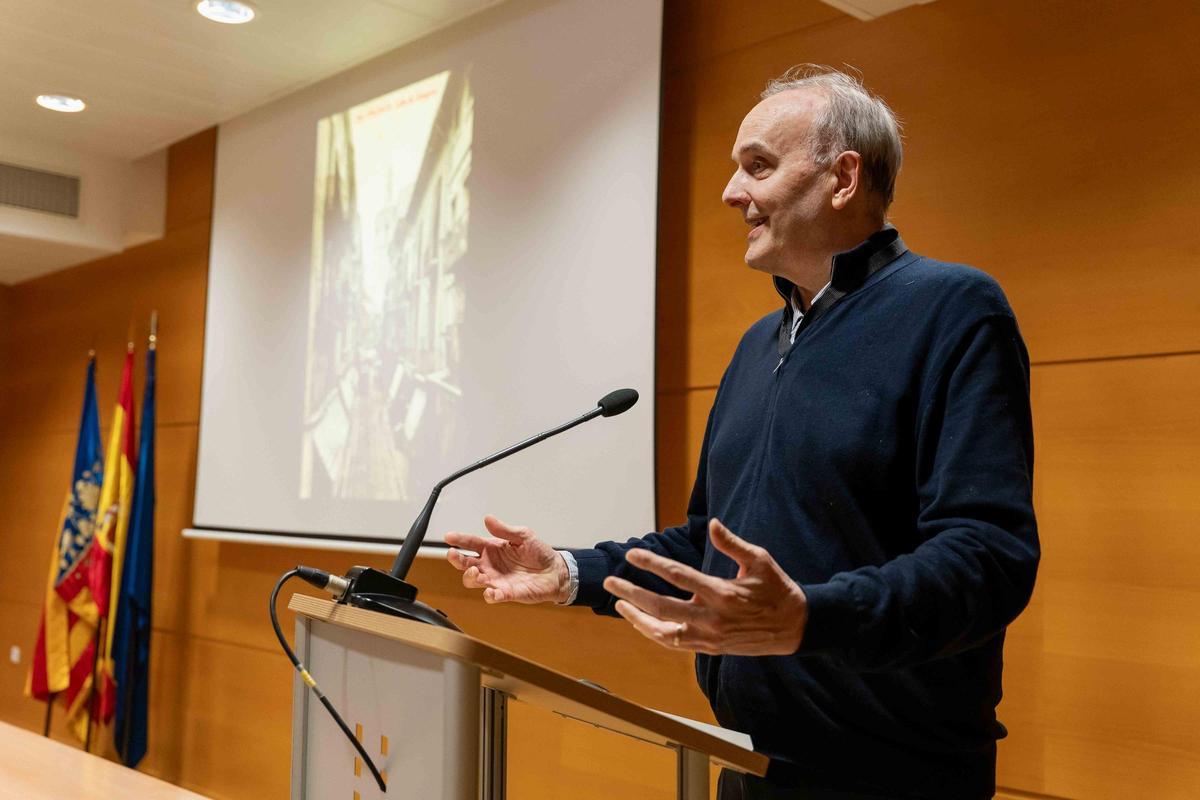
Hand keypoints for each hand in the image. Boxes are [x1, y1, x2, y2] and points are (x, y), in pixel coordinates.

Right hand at [445, 516, 569, 603]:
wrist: (555, 571)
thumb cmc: (538, 553)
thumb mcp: (523, 535)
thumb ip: (505, 529)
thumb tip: (488, 518)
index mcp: (492, 548)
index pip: (471, 543)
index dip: (459, 539)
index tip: (449, 537)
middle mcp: (490, 565)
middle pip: (465, 564)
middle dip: (457, 560)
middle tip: (454, 555)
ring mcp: (496, 580)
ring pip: (473, 581)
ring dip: (471, 577)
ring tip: (477, 573)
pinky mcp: (506, 593)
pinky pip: (492, 596)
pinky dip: (489, 595)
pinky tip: (491, 591)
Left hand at [603, 518, 807, 655]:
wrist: (794, 628)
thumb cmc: (777, 589)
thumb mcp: (760, 560)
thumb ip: (733, 543)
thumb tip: (713, 524)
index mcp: (722, 593)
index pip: (678, 576)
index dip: (652, 563)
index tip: (632, 554)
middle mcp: (712, 618)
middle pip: (661, 606)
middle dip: (631, 593)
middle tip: (609, 582)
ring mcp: (709, 636)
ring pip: (663, 631)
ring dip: (637, 618)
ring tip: (619, 604)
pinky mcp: (709, 648)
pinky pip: (674, 643)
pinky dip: (654, 633)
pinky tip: (640, 622)